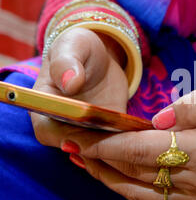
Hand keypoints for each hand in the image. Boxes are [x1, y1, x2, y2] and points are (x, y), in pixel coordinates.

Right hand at [31, 27, 128, 147]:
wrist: (100, 57)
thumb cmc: (79, 48)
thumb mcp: (72, 46)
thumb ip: (66, 62)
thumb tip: (70, 82)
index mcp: (44, 108)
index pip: (49, 132)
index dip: (67, 137)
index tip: (87, 136)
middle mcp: (62, 126)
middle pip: (77, 147)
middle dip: (99, 149)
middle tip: (125, 141)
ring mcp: (86, 133)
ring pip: (99, 152)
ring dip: (118, 152)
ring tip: (140, 143)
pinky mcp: (108, 134)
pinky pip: (118, 147)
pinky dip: (131, 146)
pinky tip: (148, 141)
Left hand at [57, 76, 195, 199]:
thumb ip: (194, 105)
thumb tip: (158, 119)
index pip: (144, 149)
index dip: (109, 144)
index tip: (82, 136)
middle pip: (137, 171)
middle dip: (100, 160)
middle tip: (71, 145)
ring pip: (141, 191)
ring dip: (108, 177)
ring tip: (83, 162)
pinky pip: (156, 198)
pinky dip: (129, 189)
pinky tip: (113, 176)